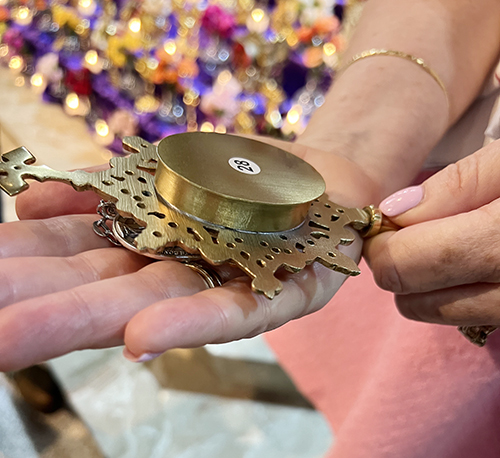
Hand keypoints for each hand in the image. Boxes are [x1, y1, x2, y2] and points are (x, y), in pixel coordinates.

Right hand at [0, 138, 376, 370]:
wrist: (317, 173)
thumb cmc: (240, 174)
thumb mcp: (167, 170)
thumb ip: (105, 190)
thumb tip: (31, 200)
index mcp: (149, 250)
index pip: (73, 262)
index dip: (23, 272)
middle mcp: (179, 277)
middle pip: (101, 296)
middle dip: (39, 311)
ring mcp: (226, 288)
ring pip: (155, 309)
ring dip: (88, 324)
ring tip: (15, 340)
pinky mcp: (282, 293)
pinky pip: (234, 309)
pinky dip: (189, 322)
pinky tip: (141, 336)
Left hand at [365, 139, 499, 326]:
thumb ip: (456, 186)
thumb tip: (394, 214)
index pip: (409, 265)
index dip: (383, 246)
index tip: (383, 225)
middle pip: (417, 301)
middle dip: (399, 267)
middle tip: (410, 231)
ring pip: (443, 315)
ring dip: (426, 283)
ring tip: (447, 240)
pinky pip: (477, 317)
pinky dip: (459, 293)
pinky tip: (475, 260)